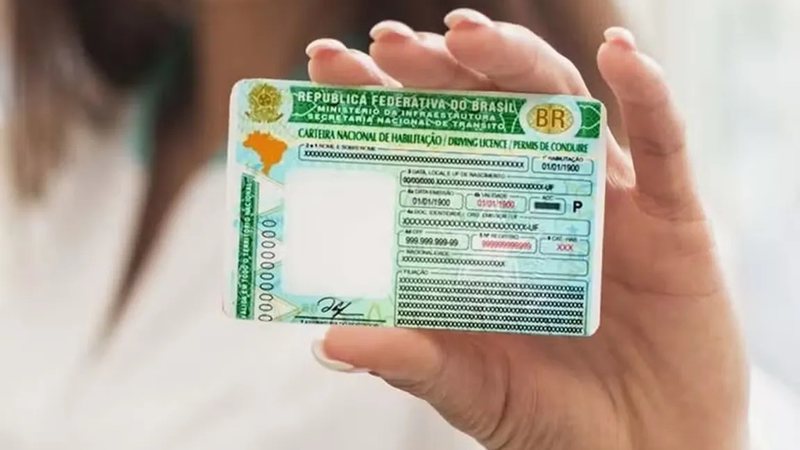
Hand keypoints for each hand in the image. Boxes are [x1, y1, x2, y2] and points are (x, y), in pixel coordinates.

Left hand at [307, 9, 747, 449]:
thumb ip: (409, 360)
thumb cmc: (550, 417)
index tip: (328, 64)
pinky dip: (648, 94)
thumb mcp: (469, 387)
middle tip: (390, 44)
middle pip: (484, 107)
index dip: (377, 99)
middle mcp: (534, 196)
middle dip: (436, 68)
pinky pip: (664, 141)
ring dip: (517, 61)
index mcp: (479, 226)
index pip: (421, 143)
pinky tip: (622, 56)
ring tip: (468, 36)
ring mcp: (600, 199)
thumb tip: (330, 340)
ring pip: (561, 105)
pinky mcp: (670, 216)